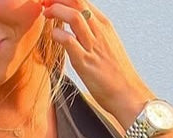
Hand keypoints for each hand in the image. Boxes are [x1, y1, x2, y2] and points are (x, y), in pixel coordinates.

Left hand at [39, 0, 149, 126]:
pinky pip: (69, 41)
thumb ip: (93, 33)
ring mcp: (93, 46)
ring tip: (46, 14)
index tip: (52, 1)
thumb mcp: (107, 44)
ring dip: (57, 10)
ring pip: (74, 16)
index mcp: (104, 25)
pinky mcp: (85, 62)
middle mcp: (99, 31)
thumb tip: (79, 26)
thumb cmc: (116, 73)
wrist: (127, 93)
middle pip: (78, 2)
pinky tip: (53, 35)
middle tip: (45, 3)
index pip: (83, 0)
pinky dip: (58, 34)